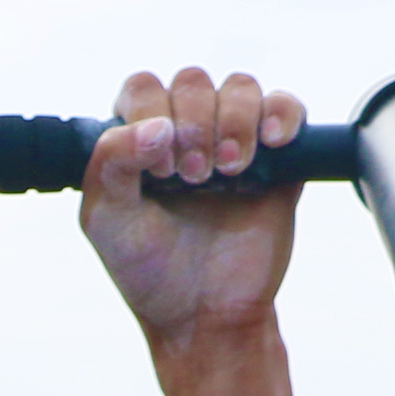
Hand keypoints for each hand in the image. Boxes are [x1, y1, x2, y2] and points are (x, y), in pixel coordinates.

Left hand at [77, 66, 305, 346]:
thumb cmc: (149, 269)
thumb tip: (156, 125)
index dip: (150, 113)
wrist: (205, 314)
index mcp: (140, 140)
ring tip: (228, 171)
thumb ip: (111, 163)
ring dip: (233, 121)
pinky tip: (270, 142)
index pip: (143, 88)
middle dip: (193, 123)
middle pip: (193, 81)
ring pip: (240, 87)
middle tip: (193, 177)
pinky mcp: (279, 160)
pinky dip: (281, 113)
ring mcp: (234, 142)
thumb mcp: (108, 220)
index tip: (157, 169)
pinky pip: (286, 107)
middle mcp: (187, 132)